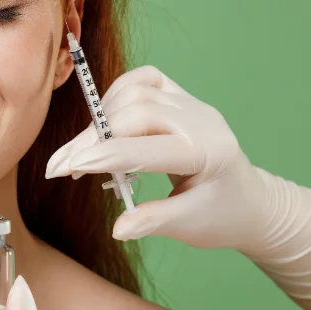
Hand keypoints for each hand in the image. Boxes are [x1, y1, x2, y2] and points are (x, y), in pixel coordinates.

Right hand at [44, 65, 310, 301]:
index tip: (64, 169)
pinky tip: (102, 122)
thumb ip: (152, 222)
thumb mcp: (190, 226)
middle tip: (61, 167)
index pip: (144, 147)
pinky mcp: (180, 95)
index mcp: (207, 152)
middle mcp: (200, 119)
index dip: (101, 156)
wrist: (249, 201)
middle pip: (134, 113)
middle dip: (91, 139)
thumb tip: (117, 229)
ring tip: (80, 153)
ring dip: (99, 119)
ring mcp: (191, 103)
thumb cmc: (221, 216)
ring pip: (133, 92)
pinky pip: (142, 80)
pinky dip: (115, 95)